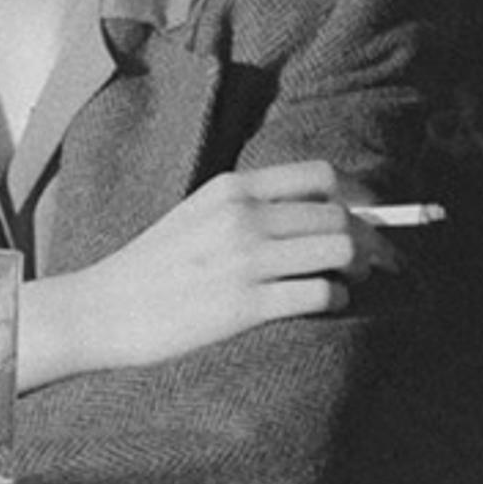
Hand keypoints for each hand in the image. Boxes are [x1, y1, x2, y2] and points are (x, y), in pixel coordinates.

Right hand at [22, 159, 367, 387]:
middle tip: (378, 260)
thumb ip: (251, 207)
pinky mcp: (246, 305)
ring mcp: (244, 261)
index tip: (369, 217)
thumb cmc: (155, 266)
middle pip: (340, 215)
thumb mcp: (198, 215)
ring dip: (360, 268)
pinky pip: (321, 293)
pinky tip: (325, 303)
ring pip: (340, 250)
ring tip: (352, 280)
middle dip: (372, 238)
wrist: (104, 309)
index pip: (321, 175)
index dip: (359, 196)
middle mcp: (241, 217)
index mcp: (230, 189)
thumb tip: (325, 212)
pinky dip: (336, 298)